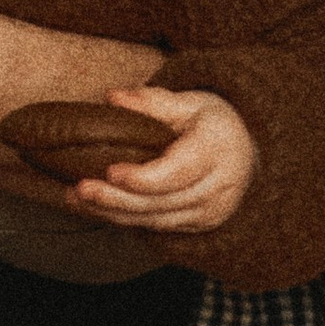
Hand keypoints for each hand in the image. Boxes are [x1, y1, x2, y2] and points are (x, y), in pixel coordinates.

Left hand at [65, 86, 255, 232]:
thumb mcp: (190, 101)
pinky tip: (96, 209)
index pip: (178, 172)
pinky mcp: (199, 225)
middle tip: (79, 189)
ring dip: (114, 213)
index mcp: (217, 150)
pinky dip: (126, 219)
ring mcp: (211, 212)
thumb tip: (114, 98)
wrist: (249, 150)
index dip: (143, 177)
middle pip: (161, 202)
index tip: (110, 171)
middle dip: (116, 199)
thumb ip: (151, 101)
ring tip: (75, 199)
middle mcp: (218, 188)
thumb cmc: (213, 121)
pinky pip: (159, 227)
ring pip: (157, 220)